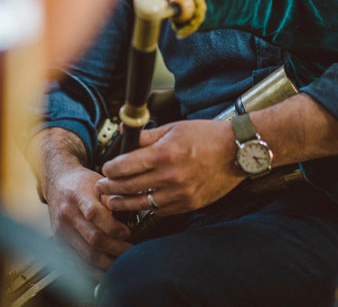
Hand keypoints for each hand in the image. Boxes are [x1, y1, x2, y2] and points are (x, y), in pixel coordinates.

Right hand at [45, 162, 132, 272]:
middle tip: (132, 252)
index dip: (112, 226)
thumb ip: (112, 197)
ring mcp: (61, 231)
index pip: (94, 213)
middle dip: (115, 248)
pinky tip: (107, 272)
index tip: (127, 233)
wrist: (57, 184)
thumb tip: (130, 213)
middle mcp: (66, 214)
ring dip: (107, 263)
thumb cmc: (82, 182)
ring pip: (86, 255)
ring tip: (124, 264)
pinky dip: (94, 270)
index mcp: (77, 195)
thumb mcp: (98, 181)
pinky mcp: (59, 244)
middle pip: (92, 238)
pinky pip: (78, 262)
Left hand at [96, 119, 244, 215]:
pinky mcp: (188, 204)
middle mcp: (170, 176)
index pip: (126, 165)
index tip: (105, 169)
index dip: (110, 169)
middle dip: (111, 188)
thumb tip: (124, 131)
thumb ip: (147, 134)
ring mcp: (179, 193)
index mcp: (164, 153)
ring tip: (113, 202)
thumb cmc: (206, 135)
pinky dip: (148, 208)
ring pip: (142, 204)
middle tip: (101, 187)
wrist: (236, 151)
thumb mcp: (175, 127)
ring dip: (124, 204)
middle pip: (130, 186)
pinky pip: (161, 211)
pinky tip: (141, 205)